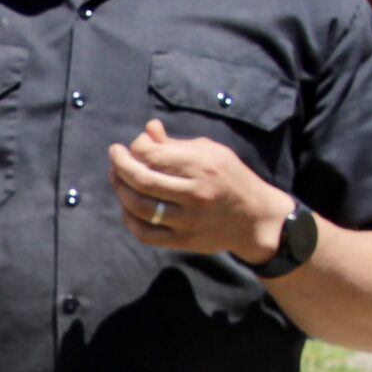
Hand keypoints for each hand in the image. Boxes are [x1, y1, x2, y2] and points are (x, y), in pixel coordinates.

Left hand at [107, 119, 290, 260]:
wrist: (257, 219)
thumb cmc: (231, 178)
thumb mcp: (211, 152)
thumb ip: (176, 144)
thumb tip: (147, 131)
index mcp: (202, 166)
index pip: (154, 155)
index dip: (136, 147)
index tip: (133, 145)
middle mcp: (195, 193)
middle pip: (142, 179)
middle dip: (120, 165)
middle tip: (114, 156)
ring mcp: (188, 220)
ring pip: (139, 206)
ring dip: (120, 190)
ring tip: (117, 178)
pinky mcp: (184, 241)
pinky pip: (145, 233)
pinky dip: (130, 219)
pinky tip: (127, 206)